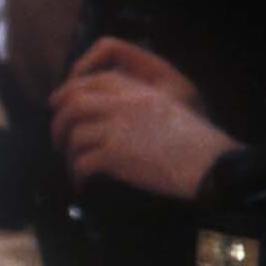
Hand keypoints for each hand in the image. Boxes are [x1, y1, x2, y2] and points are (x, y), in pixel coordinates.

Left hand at [50, 47, 234, 199]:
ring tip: (70, 164)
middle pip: (72, 103)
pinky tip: (82, 184)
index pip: (89, 81)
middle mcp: (120, 102)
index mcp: (134, 87)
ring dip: (67, 151)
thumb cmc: (195, 138)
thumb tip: (111, 110)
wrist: (208, 164)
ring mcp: (115, 128)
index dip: (68, 92)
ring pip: (73, 134)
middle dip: (59, 121)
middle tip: (57, 138)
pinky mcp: (114, 155)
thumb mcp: (170, 102)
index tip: (60, 105)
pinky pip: (83, 163)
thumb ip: (139, 98)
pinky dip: (78, 175)